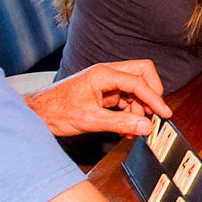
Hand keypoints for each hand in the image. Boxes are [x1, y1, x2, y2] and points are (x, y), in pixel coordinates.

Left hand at [24, 60, 169, 137]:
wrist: (36, 114)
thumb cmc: (56, 111)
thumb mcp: (90, 120)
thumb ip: (120, 123)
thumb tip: (146, 126)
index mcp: (103, 74)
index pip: (138, 81)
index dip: (154, 98)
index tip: (164, 113)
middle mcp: (106, 73)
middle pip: (142, 73)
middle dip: (151, 93)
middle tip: (153, 114)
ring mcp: (105, 82)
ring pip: (135, 87)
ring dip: (139, 107)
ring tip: (135, 128)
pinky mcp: (103, 92)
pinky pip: (125, 97)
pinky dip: (130, 111)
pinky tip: (127, 126)